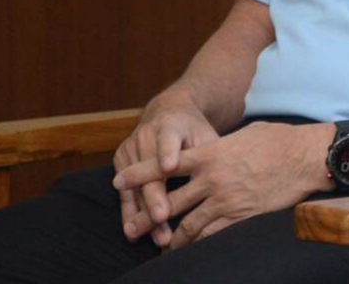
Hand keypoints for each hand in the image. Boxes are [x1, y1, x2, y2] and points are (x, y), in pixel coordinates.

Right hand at [112, 92, 218, 246]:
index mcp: (171, 126)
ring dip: (144, 213)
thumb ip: (211, 154)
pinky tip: (133, 232)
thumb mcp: (204, 134)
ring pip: (136, 186)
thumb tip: (227, 179)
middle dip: (155, 196)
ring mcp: (131, 148)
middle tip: (162, 217)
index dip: (168, 153)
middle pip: (150, 170)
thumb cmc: (193, 129)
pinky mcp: (121, 160)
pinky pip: (125, 192)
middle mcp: (147, 136)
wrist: (167, 112)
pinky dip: (130, 213)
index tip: (169, 167)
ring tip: (156, 235)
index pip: (169, 140)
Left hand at [114, 121, 330, 249]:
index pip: (165, 165)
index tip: (119, 180)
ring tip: (160, 245)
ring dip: (171, 237)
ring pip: (188, 224)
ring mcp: (226, 199)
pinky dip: (198, 243)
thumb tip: (209, 152)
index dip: (139, 173)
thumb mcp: (243, 135)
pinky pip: (212, 234)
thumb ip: (220, 146)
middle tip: (130, 228)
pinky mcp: (241, 215)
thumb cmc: (279, 140)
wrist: (305, 157)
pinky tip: (190, 248)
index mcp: (210, 154)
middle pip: (169, 201)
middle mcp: (212, 179)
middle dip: (146, 217)